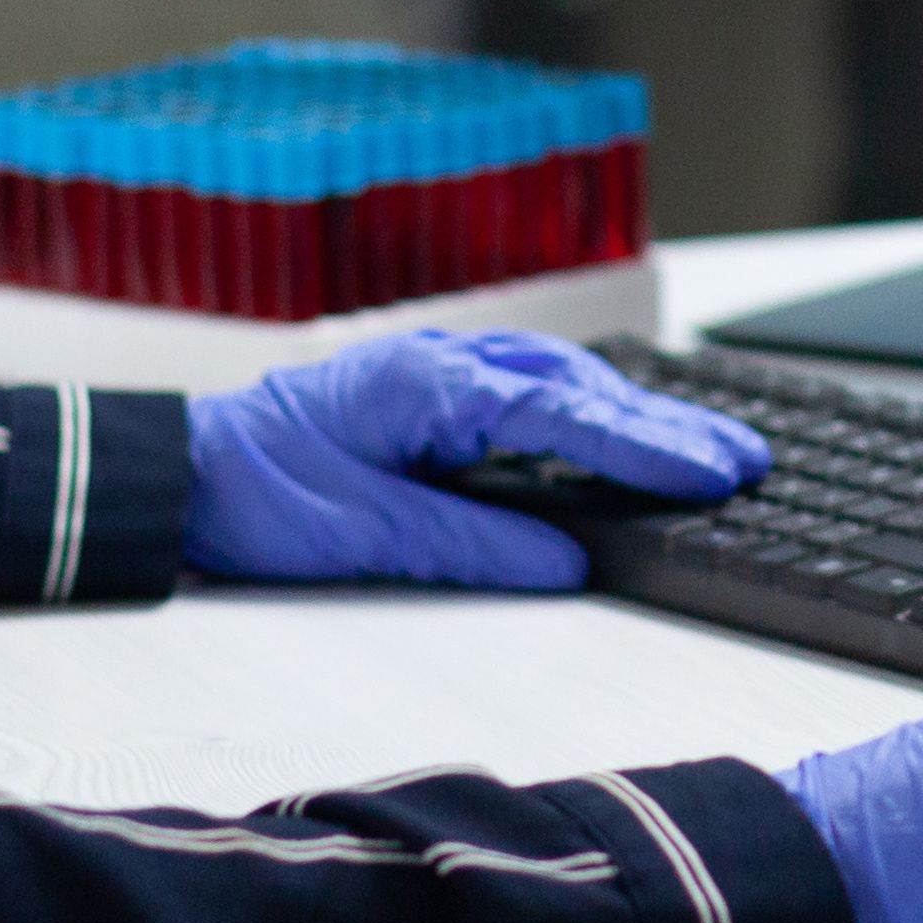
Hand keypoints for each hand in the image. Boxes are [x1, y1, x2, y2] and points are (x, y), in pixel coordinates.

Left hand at [182, 330, 766, 589]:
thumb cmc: (256, 494)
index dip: (644, 447)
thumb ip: (475, 542)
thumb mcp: (367, 536)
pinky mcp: (430, 394)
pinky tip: (618, 439)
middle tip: (743, 461)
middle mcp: (444, 365)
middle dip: (666, 426)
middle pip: (580, 386)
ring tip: (705, 451)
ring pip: (561, 383)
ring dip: (635, 415)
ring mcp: (439, 372)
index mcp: (429, 387)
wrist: (179, 472)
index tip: (709, 472)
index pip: (562, 415)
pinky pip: (528, 395)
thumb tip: (570, 557)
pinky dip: (587, 415)